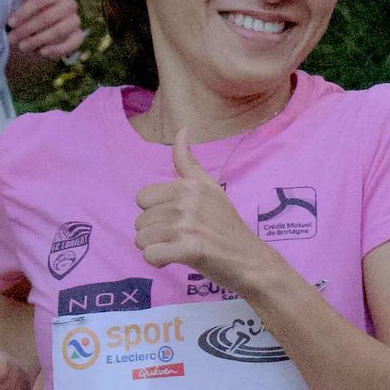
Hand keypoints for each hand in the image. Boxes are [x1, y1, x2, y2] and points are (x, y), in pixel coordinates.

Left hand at [6, 0, 83, 72]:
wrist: (39, 38)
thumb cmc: (31, 18)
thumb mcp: (26, 3)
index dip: (25, 11)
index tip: (10, 23)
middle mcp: (69, 5)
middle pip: (49, 17)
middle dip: (28, 29)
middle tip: (13, 39)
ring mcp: (76, 22)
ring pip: (59, 31)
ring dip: (38, 40)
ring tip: (23, 47)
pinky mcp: (78, 38)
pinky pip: (70, 44)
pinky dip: (55, 49)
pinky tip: (42, 53)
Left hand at [131, 125, 260, 289]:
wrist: (250, 260)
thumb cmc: (226, 226)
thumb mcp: (210, 188)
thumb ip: (188, 162)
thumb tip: (182, 129)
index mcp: (190, 185)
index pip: (142, 198)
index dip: (154, 213)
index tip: (174, 220)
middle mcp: (189, 201)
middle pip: (140, 221)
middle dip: (154, 234)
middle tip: (178, 238)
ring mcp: (189, 225)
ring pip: (142, 239)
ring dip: (155, 248)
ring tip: (176, 248)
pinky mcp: (190, 250)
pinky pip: (150, 255)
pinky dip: (158, 261)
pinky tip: (174, 259)